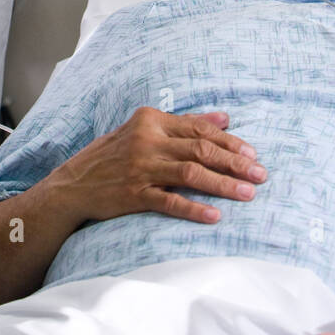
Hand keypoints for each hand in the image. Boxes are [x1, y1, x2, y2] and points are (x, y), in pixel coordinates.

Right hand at [51, 106, 266, 227]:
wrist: (75, 183)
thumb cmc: (115, 154)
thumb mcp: (146, 129)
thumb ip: (185, 123)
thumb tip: (225, 118)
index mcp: (152, 119)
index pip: (199, 128)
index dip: (229, 142)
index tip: (252, 154)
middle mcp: (147, 140)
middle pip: (200, 149)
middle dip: (234, 162)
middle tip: (260, 174)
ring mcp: (140, 168)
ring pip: (190, 174)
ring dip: (223, 184)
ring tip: (247, 194)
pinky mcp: (133, 194)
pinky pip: (169, 202)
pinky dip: (194, 208)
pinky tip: (214, 215)